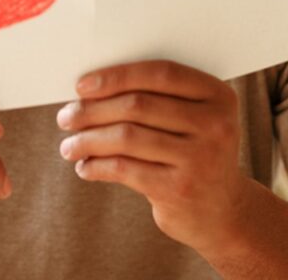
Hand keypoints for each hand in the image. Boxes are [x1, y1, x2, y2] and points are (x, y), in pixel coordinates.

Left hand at [56, 60, 253, 255]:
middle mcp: (215, 124)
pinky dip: (97, 166)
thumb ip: (157, 98)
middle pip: (137, 105)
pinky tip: (85, 167)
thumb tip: (89, 88)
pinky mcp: (180, 189)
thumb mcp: (193, 121)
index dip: (116, 76)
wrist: (221, 213)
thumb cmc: (192, 154)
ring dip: (88, 140)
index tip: (81, 86)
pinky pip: (125, 168)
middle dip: (92, 110)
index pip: (160, 73)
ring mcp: (200, 158)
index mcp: (218, 96)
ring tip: (69, 146)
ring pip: (126, 137)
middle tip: (65, 117)